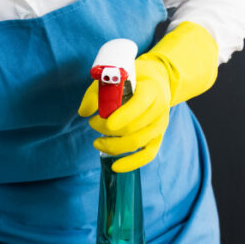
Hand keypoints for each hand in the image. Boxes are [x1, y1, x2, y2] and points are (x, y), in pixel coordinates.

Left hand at [81, 54, 172, 171]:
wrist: (156, 82)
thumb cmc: (132, 79)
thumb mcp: (115, 77)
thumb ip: (97, 92)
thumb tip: (84, 112)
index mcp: (152, 90)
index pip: (139, 105)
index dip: (122, 116)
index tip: (103, 122)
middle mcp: (160, 109)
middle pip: (134, 127)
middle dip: (108, 130)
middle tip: (93, 124)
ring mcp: (160, 125)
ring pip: (137, 142)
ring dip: (114, 146)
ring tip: (97, 142)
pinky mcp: (157, 138)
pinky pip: (147, 155)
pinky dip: (131, 163)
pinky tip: (115, 167)